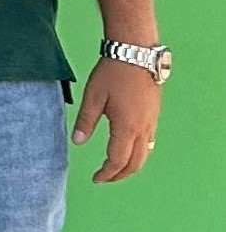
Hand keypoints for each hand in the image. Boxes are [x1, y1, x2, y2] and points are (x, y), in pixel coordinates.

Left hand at [73, 57, 161, 182]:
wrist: (136, 53)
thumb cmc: (112, 73)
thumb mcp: (92, 97)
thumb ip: (85, 122)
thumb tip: (77, 142)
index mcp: (127, 127)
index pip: (118, 160)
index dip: (107, 173)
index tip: (96, 178)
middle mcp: (143, 128)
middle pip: (136, 162)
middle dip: (120, 174)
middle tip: (104, 178)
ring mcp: (152, 121)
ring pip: (145, 153)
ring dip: (131, 165)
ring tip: (114, 168)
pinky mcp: (154, 114)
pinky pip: (149, 141)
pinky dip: (138, 152)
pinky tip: (126, 149)